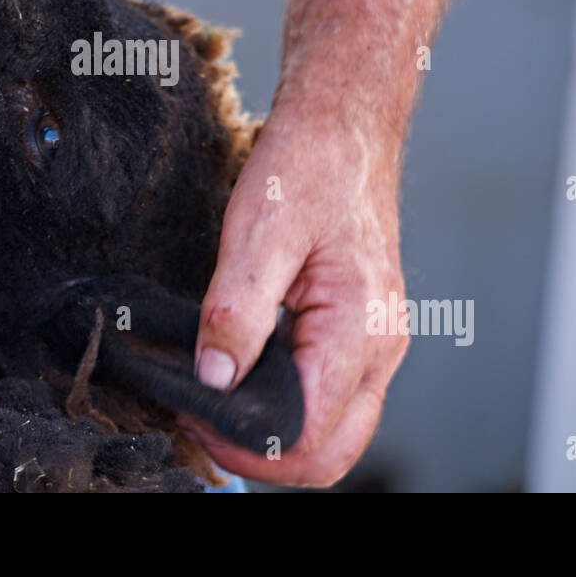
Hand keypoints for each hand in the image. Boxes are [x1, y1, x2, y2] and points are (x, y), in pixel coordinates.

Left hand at [188, 86, 409, 485]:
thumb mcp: (258, 230)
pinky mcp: (364, 331)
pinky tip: (246, 376)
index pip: (309, 436)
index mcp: (360, 329)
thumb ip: (236, 311)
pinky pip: (333, 395)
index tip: (194, 415)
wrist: (346, 123)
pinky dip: (290, 404)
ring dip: (277, 432)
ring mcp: (377, 342)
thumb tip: (214, 378)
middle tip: (201, 420)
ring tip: (215, 400)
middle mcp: (381, 347)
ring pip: (335, 428)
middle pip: (331, 452)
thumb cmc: (310, 164)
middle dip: (263, 453)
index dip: (247, 443)